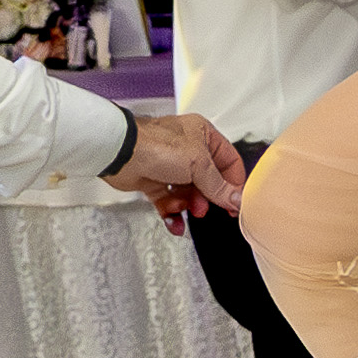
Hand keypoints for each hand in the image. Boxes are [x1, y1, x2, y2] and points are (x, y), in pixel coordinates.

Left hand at [106, 111, 250, 225]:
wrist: (121, 154)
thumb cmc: (155, 145)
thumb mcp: (198, 165)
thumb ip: (219, 186)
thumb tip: (236, 199)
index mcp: (203, 135)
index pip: (229, 161)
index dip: (233, 183)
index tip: (235, 203)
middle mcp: (188, 149)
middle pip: (209, 181)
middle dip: (206, 198)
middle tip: (204, 208)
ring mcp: (170, 166)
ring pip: (188, 194)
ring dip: (187, 206)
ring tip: (184, 209)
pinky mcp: (154, 181)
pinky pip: (169, 202)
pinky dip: (172, 214)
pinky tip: (174, 222)